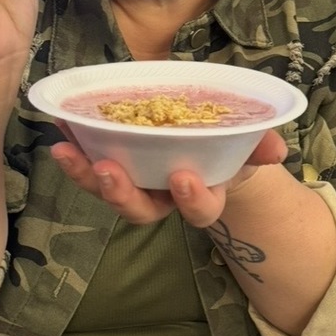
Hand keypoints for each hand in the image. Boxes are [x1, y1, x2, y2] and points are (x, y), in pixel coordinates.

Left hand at [50, 128, 286, 227]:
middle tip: (108, 171)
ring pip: (106, 190)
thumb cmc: (225, 145)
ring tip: (66, 150)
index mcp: (200, 195)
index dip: (191, 199)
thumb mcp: (246, 144)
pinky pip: (88, 162)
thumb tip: (277, 148)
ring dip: (83, 171)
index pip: (198, 210)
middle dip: (121, 193)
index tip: (183, 177)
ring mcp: (134, 183)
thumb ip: (259, 145)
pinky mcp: (110, 164)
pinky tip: (59, 126)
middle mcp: (162, 198)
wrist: (204, 140)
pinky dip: (73, 146)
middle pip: (139, 209)